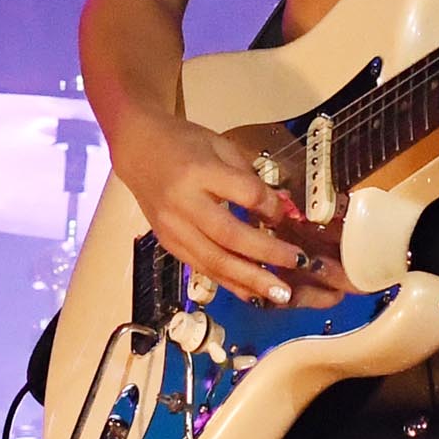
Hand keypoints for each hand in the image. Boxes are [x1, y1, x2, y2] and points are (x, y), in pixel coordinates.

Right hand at [109, 111, 344, 308]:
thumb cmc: (186, 144)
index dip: (272, 207)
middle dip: (267, 253)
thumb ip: (250, 179)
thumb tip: (283, 210)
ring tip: (281, 293)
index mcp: (199, 172)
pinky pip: (202, 267)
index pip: (244, 193)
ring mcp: (173, 228)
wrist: (139, 150)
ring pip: (214, 260)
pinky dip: (230, 283)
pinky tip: (253, 293)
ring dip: (250, 279)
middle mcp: (183, 204)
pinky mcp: (169, 244)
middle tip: (299, 263)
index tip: (289, 215)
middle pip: (229, 235)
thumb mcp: (222, 147)